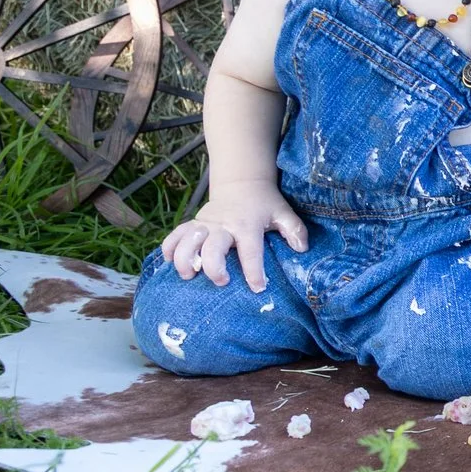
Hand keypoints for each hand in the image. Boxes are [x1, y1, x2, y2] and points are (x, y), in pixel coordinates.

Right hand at [161, 182, 307, 292]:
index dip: (254, 271)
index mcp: (247, 225)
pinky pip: (174, 236)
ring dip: (184, 260)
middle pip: (212, 248)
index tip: (257, 288)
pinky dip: (169, 249)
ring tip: (190, 275)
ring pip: (187, 242)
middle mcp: (223, 225)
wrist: (242, 183)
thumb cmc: (265, 203)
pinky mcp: (193, 224)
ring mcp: (205, 225)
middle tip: (222, 281)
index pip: (251, 251)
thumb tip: (302, 249)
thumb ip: (295, 230)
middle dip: (214, 267)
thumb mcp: (284, 213)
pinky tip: (170, 263)